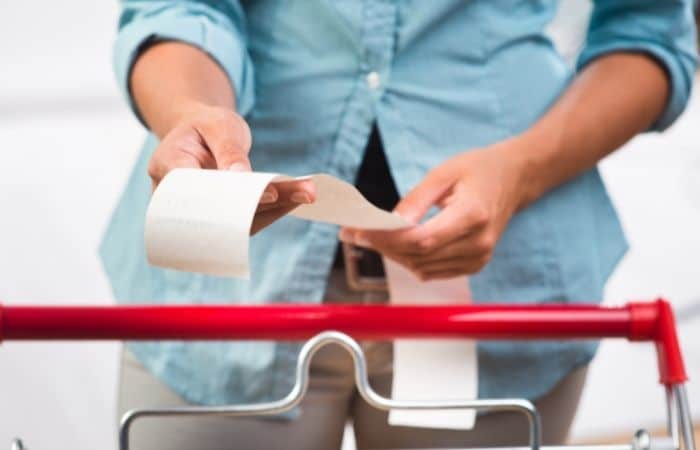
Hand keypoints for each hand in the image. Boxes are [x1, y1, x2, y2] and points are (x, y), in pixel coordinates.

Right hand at [147, 102, 315, 233]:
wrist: (199, 133)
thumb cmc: (205, 125)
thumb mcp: (217, 124)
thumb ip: (228, 149)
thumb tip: (241, 177)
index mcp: (167, 168)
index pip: (199, 191)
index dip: (233, 197)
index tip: (269, 193)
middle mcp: (178, 200)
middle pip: (223, 212)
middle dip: (264, 205)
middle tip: (302, 194)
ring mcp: (201, 214)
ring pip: (239, 221)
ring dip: (277, 208)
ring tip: (307, 191)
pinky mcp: (222, 219)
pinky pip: (248, 220)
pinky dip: (275, 208)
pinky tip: (298, 195)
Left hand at [339, 142, 525, 279]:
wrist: (514, 180)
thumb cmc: (478, 170)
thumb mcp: (444, 173)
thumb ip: (415, 200)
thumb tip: (388, 223)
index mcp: (473, 215)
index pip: (422, 239)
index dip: (386, 239)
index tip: (358, 232)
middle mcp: (478, 243)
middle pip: (418, 255)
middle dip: (381, 245)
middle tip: (351, 233)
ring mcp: (478, 258)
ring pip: (421, 267)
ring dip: (392, 254)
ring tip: (368, 237)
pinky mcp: (474, 265)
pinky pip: (432, 271)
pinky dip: (409, 260)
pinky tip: (394, 245)